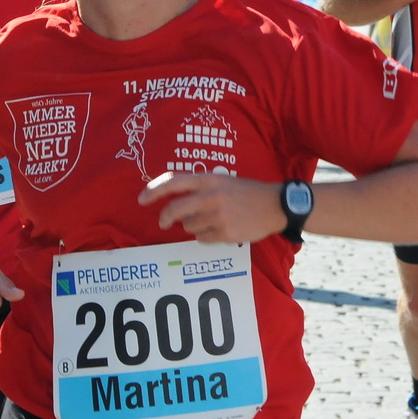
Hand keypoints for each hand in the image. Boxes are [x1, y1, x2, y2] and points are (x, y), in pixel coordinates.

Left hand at [138, 172, 285, 243]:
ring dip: (193, 226)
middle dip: (165, 218)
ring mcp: (218, 216)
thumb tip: (174, 200)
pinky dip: (205, 236)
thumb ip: (200, 186)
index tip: (142, 199)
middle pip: (175, 209)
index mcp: (209, 179)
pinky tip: (220, 229)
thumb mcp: (223, 180)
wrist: (275, 205)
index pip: (173, 182)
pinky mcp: (225, 233)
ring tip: (211, 220)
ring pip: (189, 226)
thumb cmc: (246, 192)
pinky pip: (202, 238)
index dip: (154, 191)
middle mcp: (212, 196)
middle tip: (164, 223)